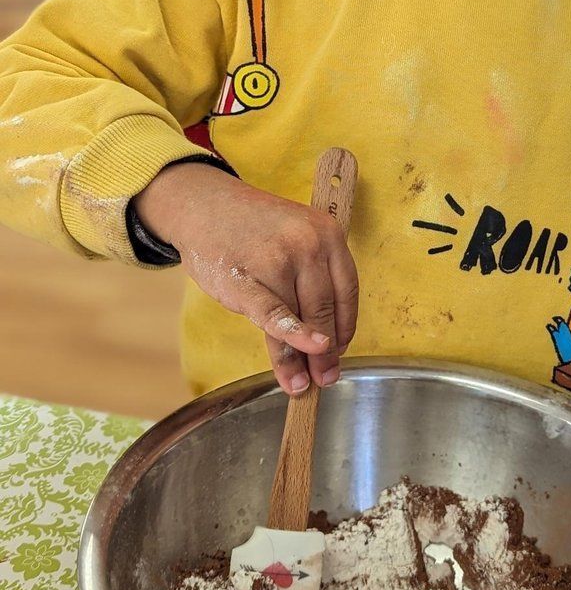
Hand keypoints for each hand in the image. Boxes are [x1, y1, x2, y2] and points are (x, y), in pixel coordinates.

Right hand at [134, 163, 358, 395]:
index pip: (347, 291)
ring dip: (302, 359)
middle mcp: (309, 244)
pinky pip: (272, 318)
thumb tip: (327, 338)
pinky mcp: (245, 279)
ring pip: (299, 319)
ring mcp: (277, 260)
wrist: (203, 205)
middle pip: (326, 309)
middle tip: (327, 377)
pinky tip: (292, 368)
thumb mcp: (296, 235)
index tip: (341, 350)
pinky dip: (286, 343)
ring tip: (303, 385)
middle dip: (327, 351)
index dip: (346, 327)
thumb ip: (313, 275)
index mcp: (328, 233)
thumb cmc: (253, 228)